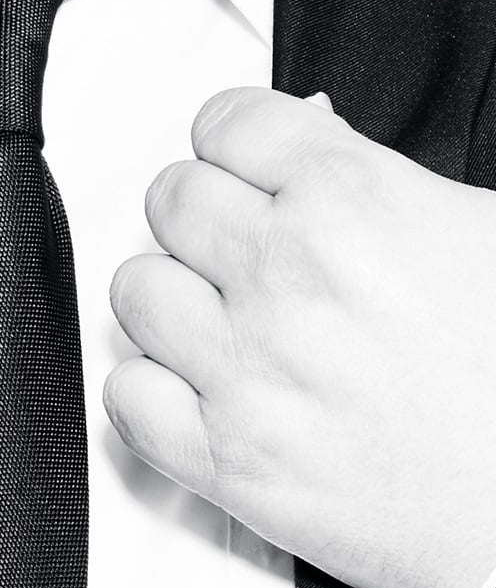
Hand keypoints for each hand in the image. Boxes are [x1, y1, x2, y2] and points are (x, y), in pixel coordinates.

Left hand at [106, 86, 495, 587]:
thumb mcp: (479, 231)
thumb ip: (376, 180)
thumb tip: (311, 139)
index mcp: (351, 203)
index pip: (227, 123)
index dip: (240, 144)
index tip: (251, 167)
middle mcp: (285, 278)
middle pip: (172, 198)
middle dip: (208, 215)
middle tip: (249, 247)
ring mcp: (248, 373)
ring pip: (137, 291)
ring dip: (175, 299)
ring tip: (229, 320)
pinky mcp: (231, 465)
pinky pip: (128, 397)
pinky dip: (154, 390)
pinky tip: (204, 390)